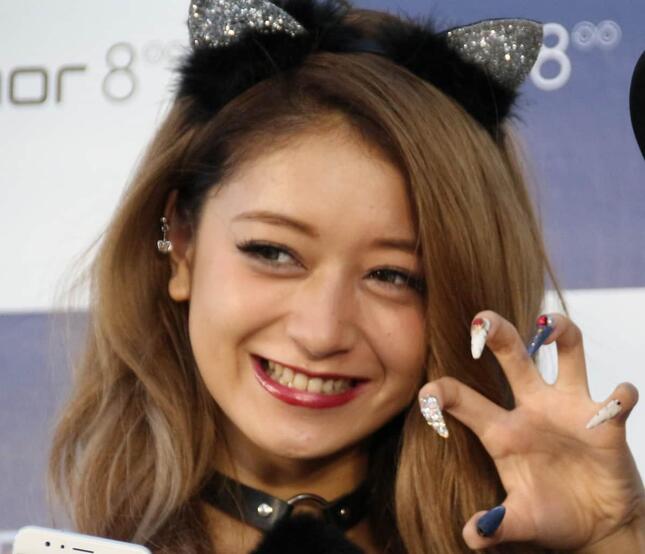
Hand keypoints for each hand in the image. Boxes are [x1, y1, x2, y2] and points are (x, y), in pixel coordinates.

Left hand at [418, 311, 644, 550]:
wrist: (597, 526)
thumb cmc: (550, 516)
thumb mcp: (521, 521)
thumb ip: (497, 526)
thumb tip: (473, 536)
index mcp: (500, 430)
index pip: (462, 399)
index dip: (442, 393)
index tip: (428, 397)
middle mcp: (531, 408)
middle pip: (512, 357)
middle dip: (495, 333)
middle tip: (480, 319)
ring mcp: (568, 408)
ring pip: (565, 354)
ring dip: (559, 333)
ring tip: (549, 323)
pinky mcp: (606, 421)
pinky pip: (617, 399)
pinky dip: (620, 396)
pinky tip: (617, 399)